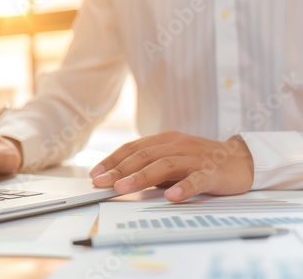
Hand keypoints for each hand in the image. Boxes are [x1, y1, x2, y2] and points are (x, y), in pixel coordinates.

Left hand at [89, 131, 253, 201]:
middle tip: (102, 183)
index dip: (112, 161)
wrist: (242, 159)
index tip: (95, 174)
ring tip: (123, 188)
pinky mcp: (213, 171)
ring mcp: (195, 157)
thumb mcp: (171, 159)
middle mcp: (177, 145)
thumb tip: (118, 180)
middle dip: (119, 170)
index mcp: (164, 140)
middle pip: (143, 155)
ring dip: (142, 177)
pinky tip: (172, 196)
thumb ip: (150, 166)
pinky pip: (197, 179)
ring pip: (164, 165)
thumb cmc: (200, 161)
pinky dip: (184, 187)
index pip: (132, 148)